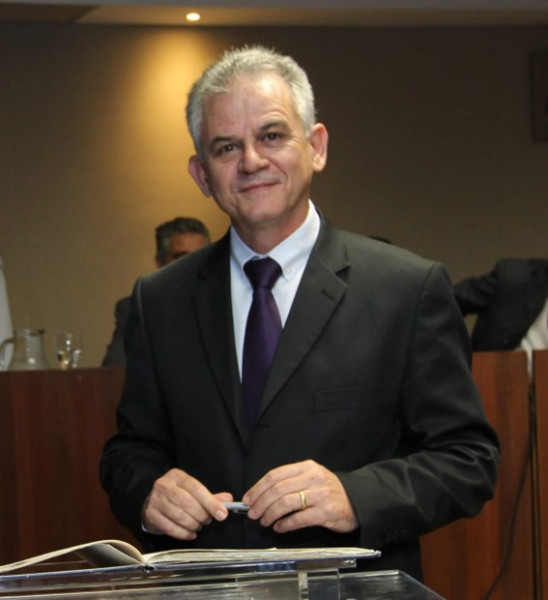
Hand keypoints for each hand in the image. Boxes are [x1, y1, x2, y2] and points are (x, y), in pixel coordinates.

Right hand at [142, 468, 231, 539]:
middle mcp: (165, 485)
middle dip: (202, 515)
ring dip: (193, 524)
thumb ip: (210, 496)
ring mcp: (156, 500)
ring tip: (199, 526)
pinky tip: (191, 534)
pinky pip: (170, 527)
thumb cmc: (176, 494)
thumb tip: (228, 500)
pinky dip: (183, 533)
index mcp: (177, 476)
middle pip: (187, 502)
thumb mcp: (192, 490)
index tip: (222, 514)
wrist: (151, 499)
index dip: (211, 502)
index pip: (196, 488)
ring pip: (179, 516)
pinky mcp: (151, 514)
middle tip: (208, 520)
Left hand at [242, 460, 357, 534]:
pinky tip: (279, 527)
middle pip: (278, 489)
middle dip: (261, 503)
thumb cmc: (328, 490)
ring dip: (270, 514)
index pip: (275, 475)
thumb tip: (261, 494)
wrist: (356, 501)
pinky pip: (298, 519)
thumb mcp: (312, 477)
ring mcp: (320, 495)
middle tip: (253, 513)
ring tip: (264, 521)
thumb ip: (290, 481)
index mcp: (306, 467)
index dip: (258, 488)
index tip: (248, 499)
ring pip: (286, 503)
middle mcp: (313, 478)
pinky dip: (284, 525)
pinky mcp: (326, 512)